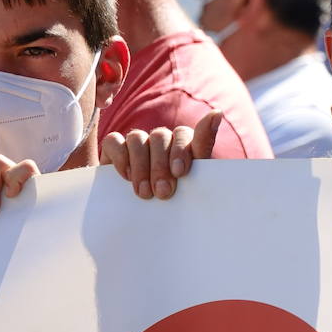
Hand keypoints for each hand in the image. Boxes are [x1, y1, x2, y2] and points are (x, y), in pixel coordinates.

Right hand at [101, 110, 221, 199]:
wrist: (150, 219)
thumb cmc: (177, 197)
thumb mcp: (194, 180)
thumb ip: (203, 147)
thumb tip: (217, 112)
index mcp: (183, 144)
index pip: (183, 134)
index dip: (181, 150)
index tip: (179, 173)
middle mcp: (161, 140)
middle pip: (160, 136)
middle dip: (160, 166)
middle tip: (162, 193)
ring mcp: (138, 142)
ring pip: (137, 137)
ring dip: (141, 166)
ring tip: (144, 193)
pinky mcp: (115, 149)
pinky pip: (114, 141)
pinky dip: (120, 157)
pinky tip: (126, 177)